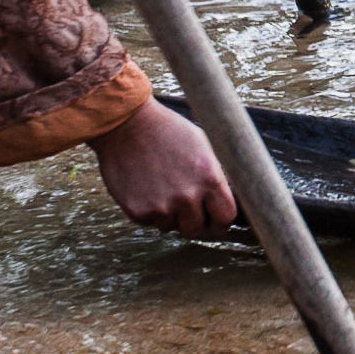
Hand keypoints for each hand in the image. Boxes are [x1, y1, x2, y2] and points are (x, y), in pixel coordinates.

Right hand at [91, 100, 237, 237]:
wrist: (126, 124)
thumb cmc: (168, 131)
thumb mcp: (203, 147)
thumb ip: (216, 176)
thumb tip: (227, 198)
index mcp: (210, 179)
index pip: (226, 217)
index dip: (220, 222)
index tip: (214, 221)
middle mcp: (188, 197)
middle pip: (197, 229)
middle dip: (193, 221)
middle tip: (184, 208)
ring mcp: (162, 206)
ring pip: (172, 226)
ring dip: (169, 214)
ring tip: (161, 187)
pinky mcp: (138, 212)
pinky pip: (150, 222)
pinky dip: (149, 210)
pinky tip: (145, 187)